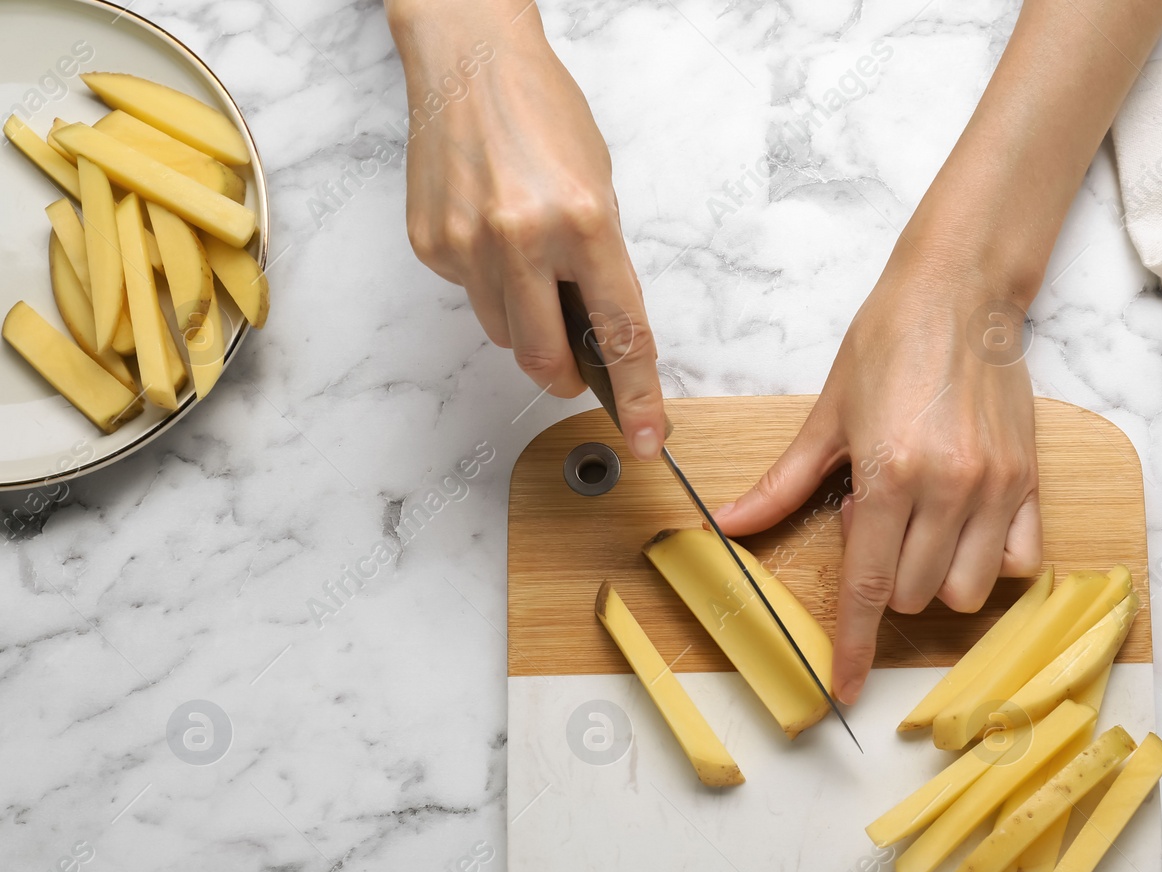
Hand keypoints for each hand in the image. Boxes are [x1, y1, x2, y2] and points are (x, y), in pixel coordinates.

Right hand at [386, 0, 666, 457]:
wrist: (470, 62)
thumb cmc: (542, 115)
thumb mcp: (599, 188)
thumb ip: (602, 265)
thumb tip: (603, 332)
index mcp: (584, 223)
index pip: (620, 333)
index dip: (636, 396)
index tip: (646, 435)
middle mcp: (523, 238)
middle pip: (544, 357)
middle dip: (565, 376)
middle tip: (576, 372)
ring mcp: (469, 244)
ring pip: (503, 333)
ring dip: (524, 322)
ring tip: (527, 263)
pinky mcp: (431, 245)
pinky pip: (469, 295)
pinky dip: (488, 283)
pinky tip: (489, 235)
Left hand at [715, 255, 1042, 703]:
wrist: (961, 292)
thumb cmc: (888, 342)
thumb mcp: (827, 414)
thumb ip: (784, 483)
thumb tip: (731, 525)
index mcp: (889, 474)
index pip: (866, 587)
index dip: (851, 646)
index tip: (844, 690)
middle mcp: (948, 488)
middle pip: (911, 595)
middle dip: (883, 579)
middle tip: (875, 516)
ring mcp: (995, 487)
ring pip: (964, 590)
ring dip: (932, 576)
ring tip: (917, 519)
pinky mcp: (1029, 480)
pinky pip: (1017, 562)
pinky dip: (987, 562)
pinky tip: (961, 524)